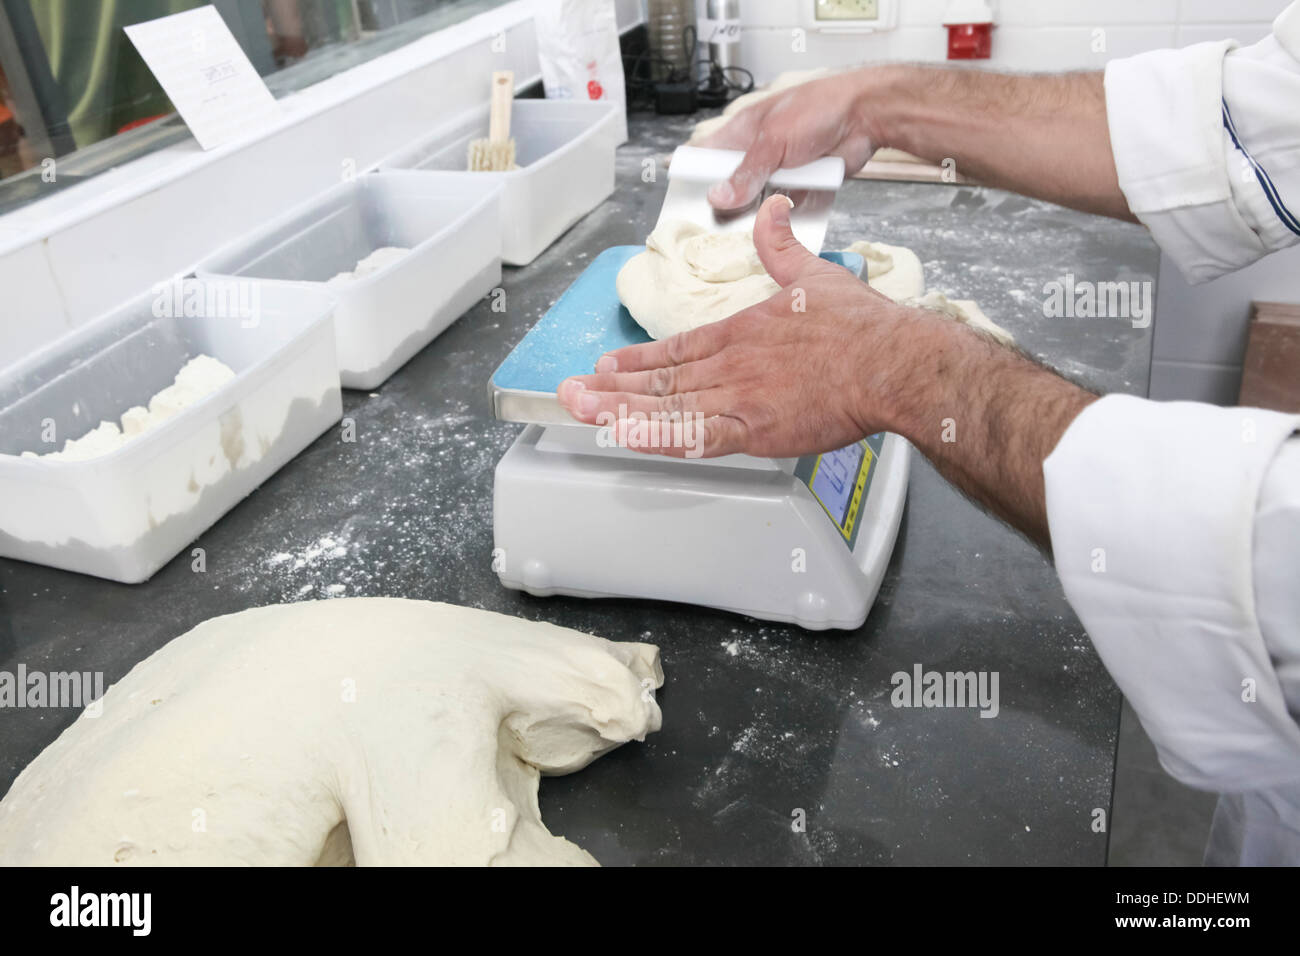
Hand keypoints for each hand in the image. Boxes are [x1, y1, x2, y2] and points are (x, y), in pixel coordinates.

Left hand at [556, 195, 911, 458]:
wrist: (890, 361)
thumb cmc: (861, 326)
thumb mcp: (813, 273)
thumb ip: (781, 246)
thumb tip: (772, 210)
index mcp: (740, 331)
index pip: (674, 348)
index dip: (635, 359)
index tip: (606, 364)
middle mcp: (730, 363)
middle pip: (658, 378)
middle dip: (610, 386)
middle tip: (572, 390)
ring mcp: (738, 397)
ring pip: (666, 407)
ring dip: (619, 410)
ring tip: (582, 411)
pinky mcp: (755, 429)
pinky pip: (696, 437)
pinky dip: (659, 438)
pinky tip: (627, 438)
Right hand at [700, 71, 881, 210]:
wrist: (866, 116)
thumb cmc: (819, 109)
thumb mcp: (773, 141)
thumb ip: (746, 172)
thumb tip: (718, 197)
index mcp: (744, 130)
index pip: (708, 155)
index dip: (696, 176)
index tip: (687, 200)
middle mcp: (759, 151)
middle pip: (733, 184)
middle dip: (729, 202)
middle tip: (720, 221)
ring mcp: (781, 169)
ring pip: (759, 200)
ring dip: (759, 211)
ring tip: (750, 224)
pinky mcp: (803, 185)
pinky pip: (786, 207)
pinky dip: (785, 214)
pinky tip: (779, 223)